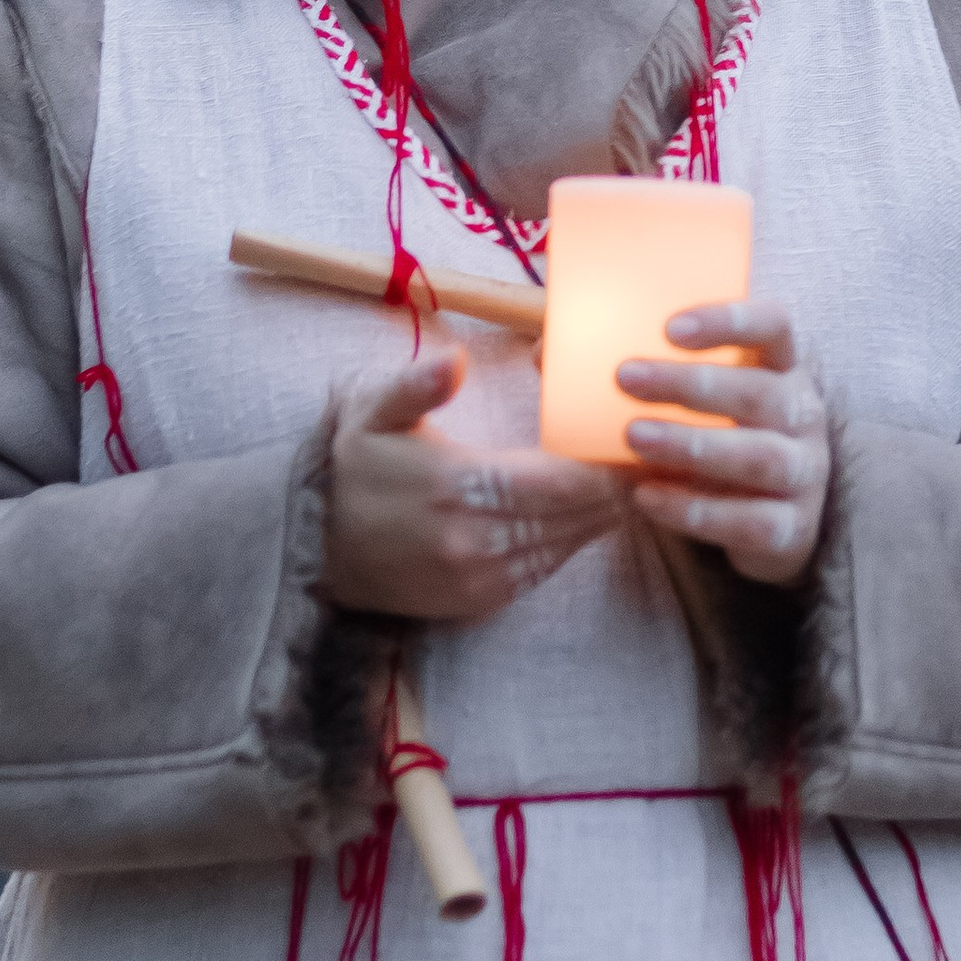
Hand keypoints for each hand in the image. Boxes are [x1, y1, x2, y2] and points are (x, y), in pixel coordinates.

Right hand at [322, 347, 621, 621]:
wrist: (313, 548)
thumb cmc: (351, 469)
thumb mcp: (372, 412)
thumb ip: (417, 385)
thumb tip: (455, 359)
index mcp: (456, 486)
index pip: (558, 480)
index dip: (603, 465)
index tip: (631, 441)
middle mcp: (474, 539)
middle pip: (573, 515)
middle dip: (614, 487)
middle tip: (648, 458)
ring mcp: (479, 578)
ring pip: (565, 545)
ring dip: (599, 516)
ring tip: (629, 483)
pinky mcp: (478, 601)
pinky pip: (543, 570)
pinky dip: (570, 542)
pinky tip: (586, 517)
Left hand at [616, 301, 830, 585]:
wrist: (760, 524)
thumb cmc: (714, 438)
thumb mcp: (686, 402)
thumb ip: (634, 371)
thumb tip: (544, 351)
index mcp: (780, 368)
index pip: (773, 326)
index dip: (729, 321)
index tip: (670, 326)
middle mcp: (802, 415)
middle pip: (761, 392)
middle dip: (691, 384)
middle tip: (625, 377)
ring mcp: (804, 474)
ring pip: (759, 456)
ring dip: (693, 445)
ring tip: (633, 438)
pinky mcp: (791, 529)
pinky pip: (750, 520)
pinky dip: (696, 510)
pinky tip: (647, 498)